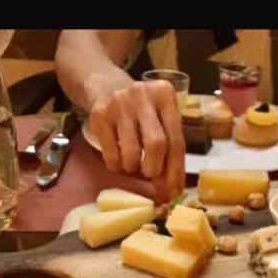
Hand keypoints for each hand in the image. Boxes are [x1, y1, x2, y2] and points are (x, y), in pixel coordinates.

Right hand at [89, 79, 184, 201]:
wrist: (105, 85)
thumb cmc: (140, 110)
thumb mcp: (159, 118)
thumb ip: (168, 147)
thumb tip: (170, 189)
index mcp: (165, 96)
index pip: (176, 140)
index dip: (176, 171)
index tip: (173, 191)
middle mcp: (144, 96)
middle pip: (156, 145)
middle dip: (154, 169)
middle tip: (150, 174)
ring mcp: (120, 104)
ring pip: (132, 153)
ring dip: (132, 168)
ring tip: (131, 163)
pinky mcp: (100, 114)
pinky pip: (111, 155)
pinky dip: (116, 165)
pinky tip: (117, 158)